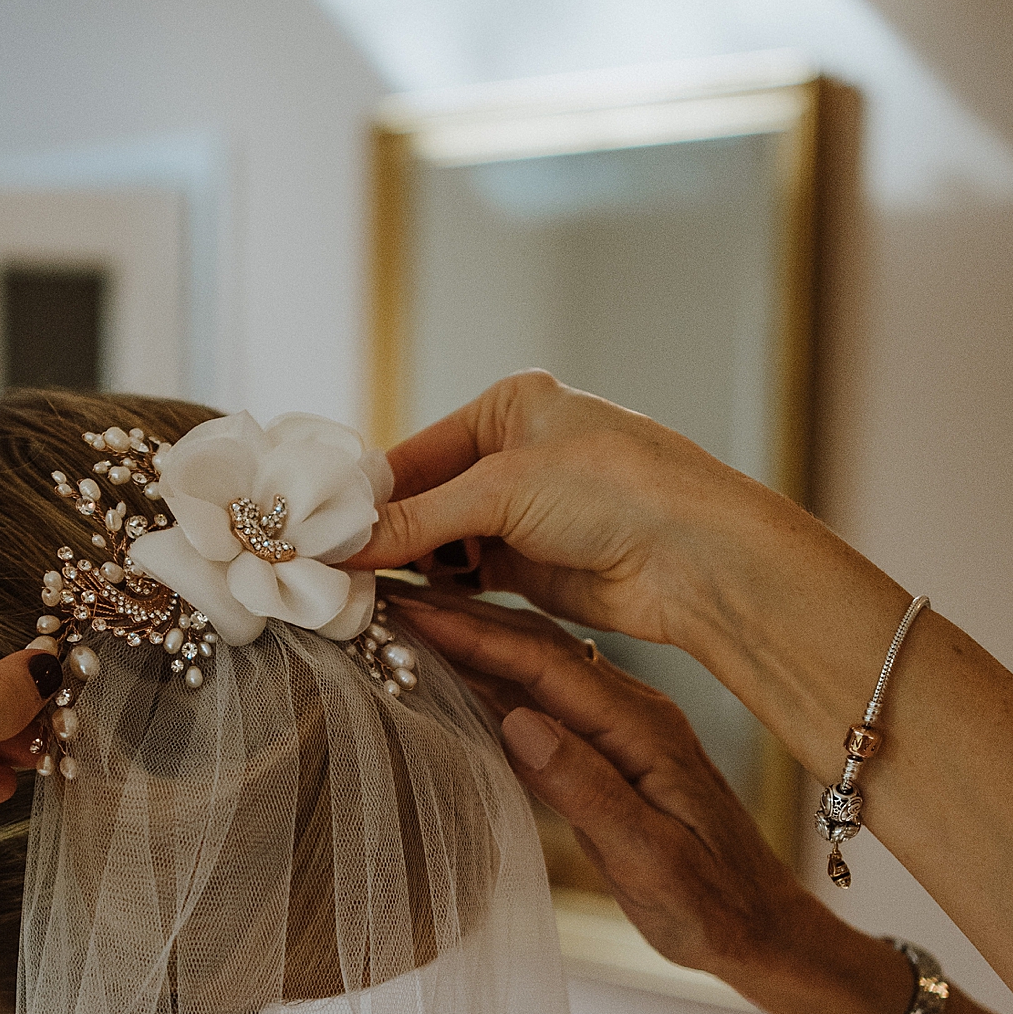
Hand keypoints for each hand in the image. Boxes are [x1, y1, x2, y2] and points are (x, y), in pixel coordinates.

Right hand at [347, 370, 781, 647]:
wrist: (696, 558)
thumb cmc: (614, 491)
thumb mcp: (501, 493)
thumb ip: (415, 522)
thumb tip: (339, 544)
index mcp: (512, 405)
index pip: (416, 451)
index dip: (367, 495)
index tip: (316, 532)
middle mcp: (519, 453)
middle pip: (426, 498)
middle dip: (385, 535)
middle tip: (329, 570)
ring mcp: (529, 513)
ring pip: (445, 542)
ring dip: (410, 568)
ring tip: (358, 594)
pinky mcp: (538, 566)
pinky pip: (470, 577)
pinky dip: (441, 591)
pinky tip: (407, 607)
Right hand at [410, 592, 915, 1013]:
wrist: (763, 930)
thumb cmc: (710, 905)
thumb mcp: (649, 859)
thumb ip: (585, 790)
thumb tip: (520, 721)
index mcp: (641, 731)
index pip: (543, 666)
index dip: (474, 633)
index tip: (411, 609)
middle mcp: (633, 715)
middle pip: (535, 651)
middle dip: (463, 619)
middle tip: (390, 597)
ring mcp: (624, 730)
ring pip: (538, 670)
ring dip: (475, 642)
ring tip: (408, 621)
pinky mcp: (614, 752)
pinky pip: (545, 701)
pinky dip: (495, 681)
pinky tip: (457, 675)